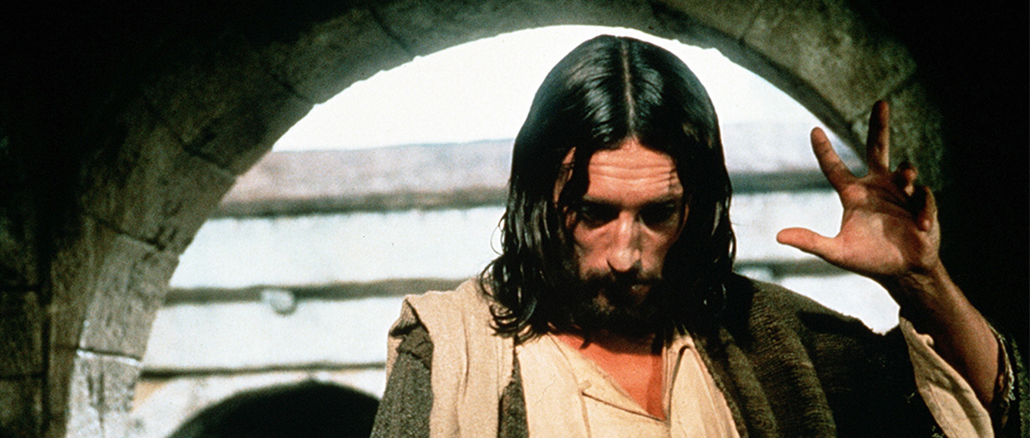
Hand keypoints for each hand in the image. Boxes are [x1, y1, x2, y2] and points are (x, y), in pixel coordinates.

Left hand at [776, 101, 940, 296]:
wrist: (903, 272)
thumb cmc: (869, 259)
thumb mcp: (836, 252)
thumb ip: (810, 242)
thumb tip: (778, 236)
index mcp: (854, 194)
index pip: (834, 167)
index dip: (824, 150)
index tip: (813, 129)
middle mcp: (877, 187)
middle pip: (877, 149)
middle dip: (879, 126)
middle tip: (881, 103)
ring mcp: (901, 194)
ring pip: (904, 171)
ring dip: (906, 172)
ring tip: (907, 176)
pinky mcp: (922, 206)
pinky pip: (923, 199)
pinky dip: (922, 208)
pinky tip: (920, 225)